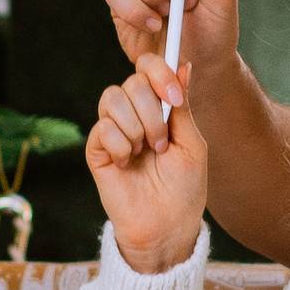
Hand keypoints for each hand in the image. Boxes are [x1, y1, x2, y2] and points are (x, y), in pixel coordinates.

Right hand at [86, 58, 207, 273]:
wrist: (167, 225)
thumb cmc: (184, 188)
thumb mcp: (192, 142)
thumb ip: (183, 105)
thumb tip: (183, 65)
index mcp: (158, 106)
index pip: (149, 67)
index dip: (160, 73)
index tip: (175, 97)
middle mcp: (134, 113)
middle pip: (132, 81)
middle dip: (153, 112)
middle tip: (162, 144)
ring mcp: (113, 130)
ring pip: (113, 99)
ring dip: (137, 128)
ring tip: (146, 154)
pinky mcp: (97, 150)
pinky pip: (103, 128)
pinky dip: (121, 146)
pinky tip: (128, 165)